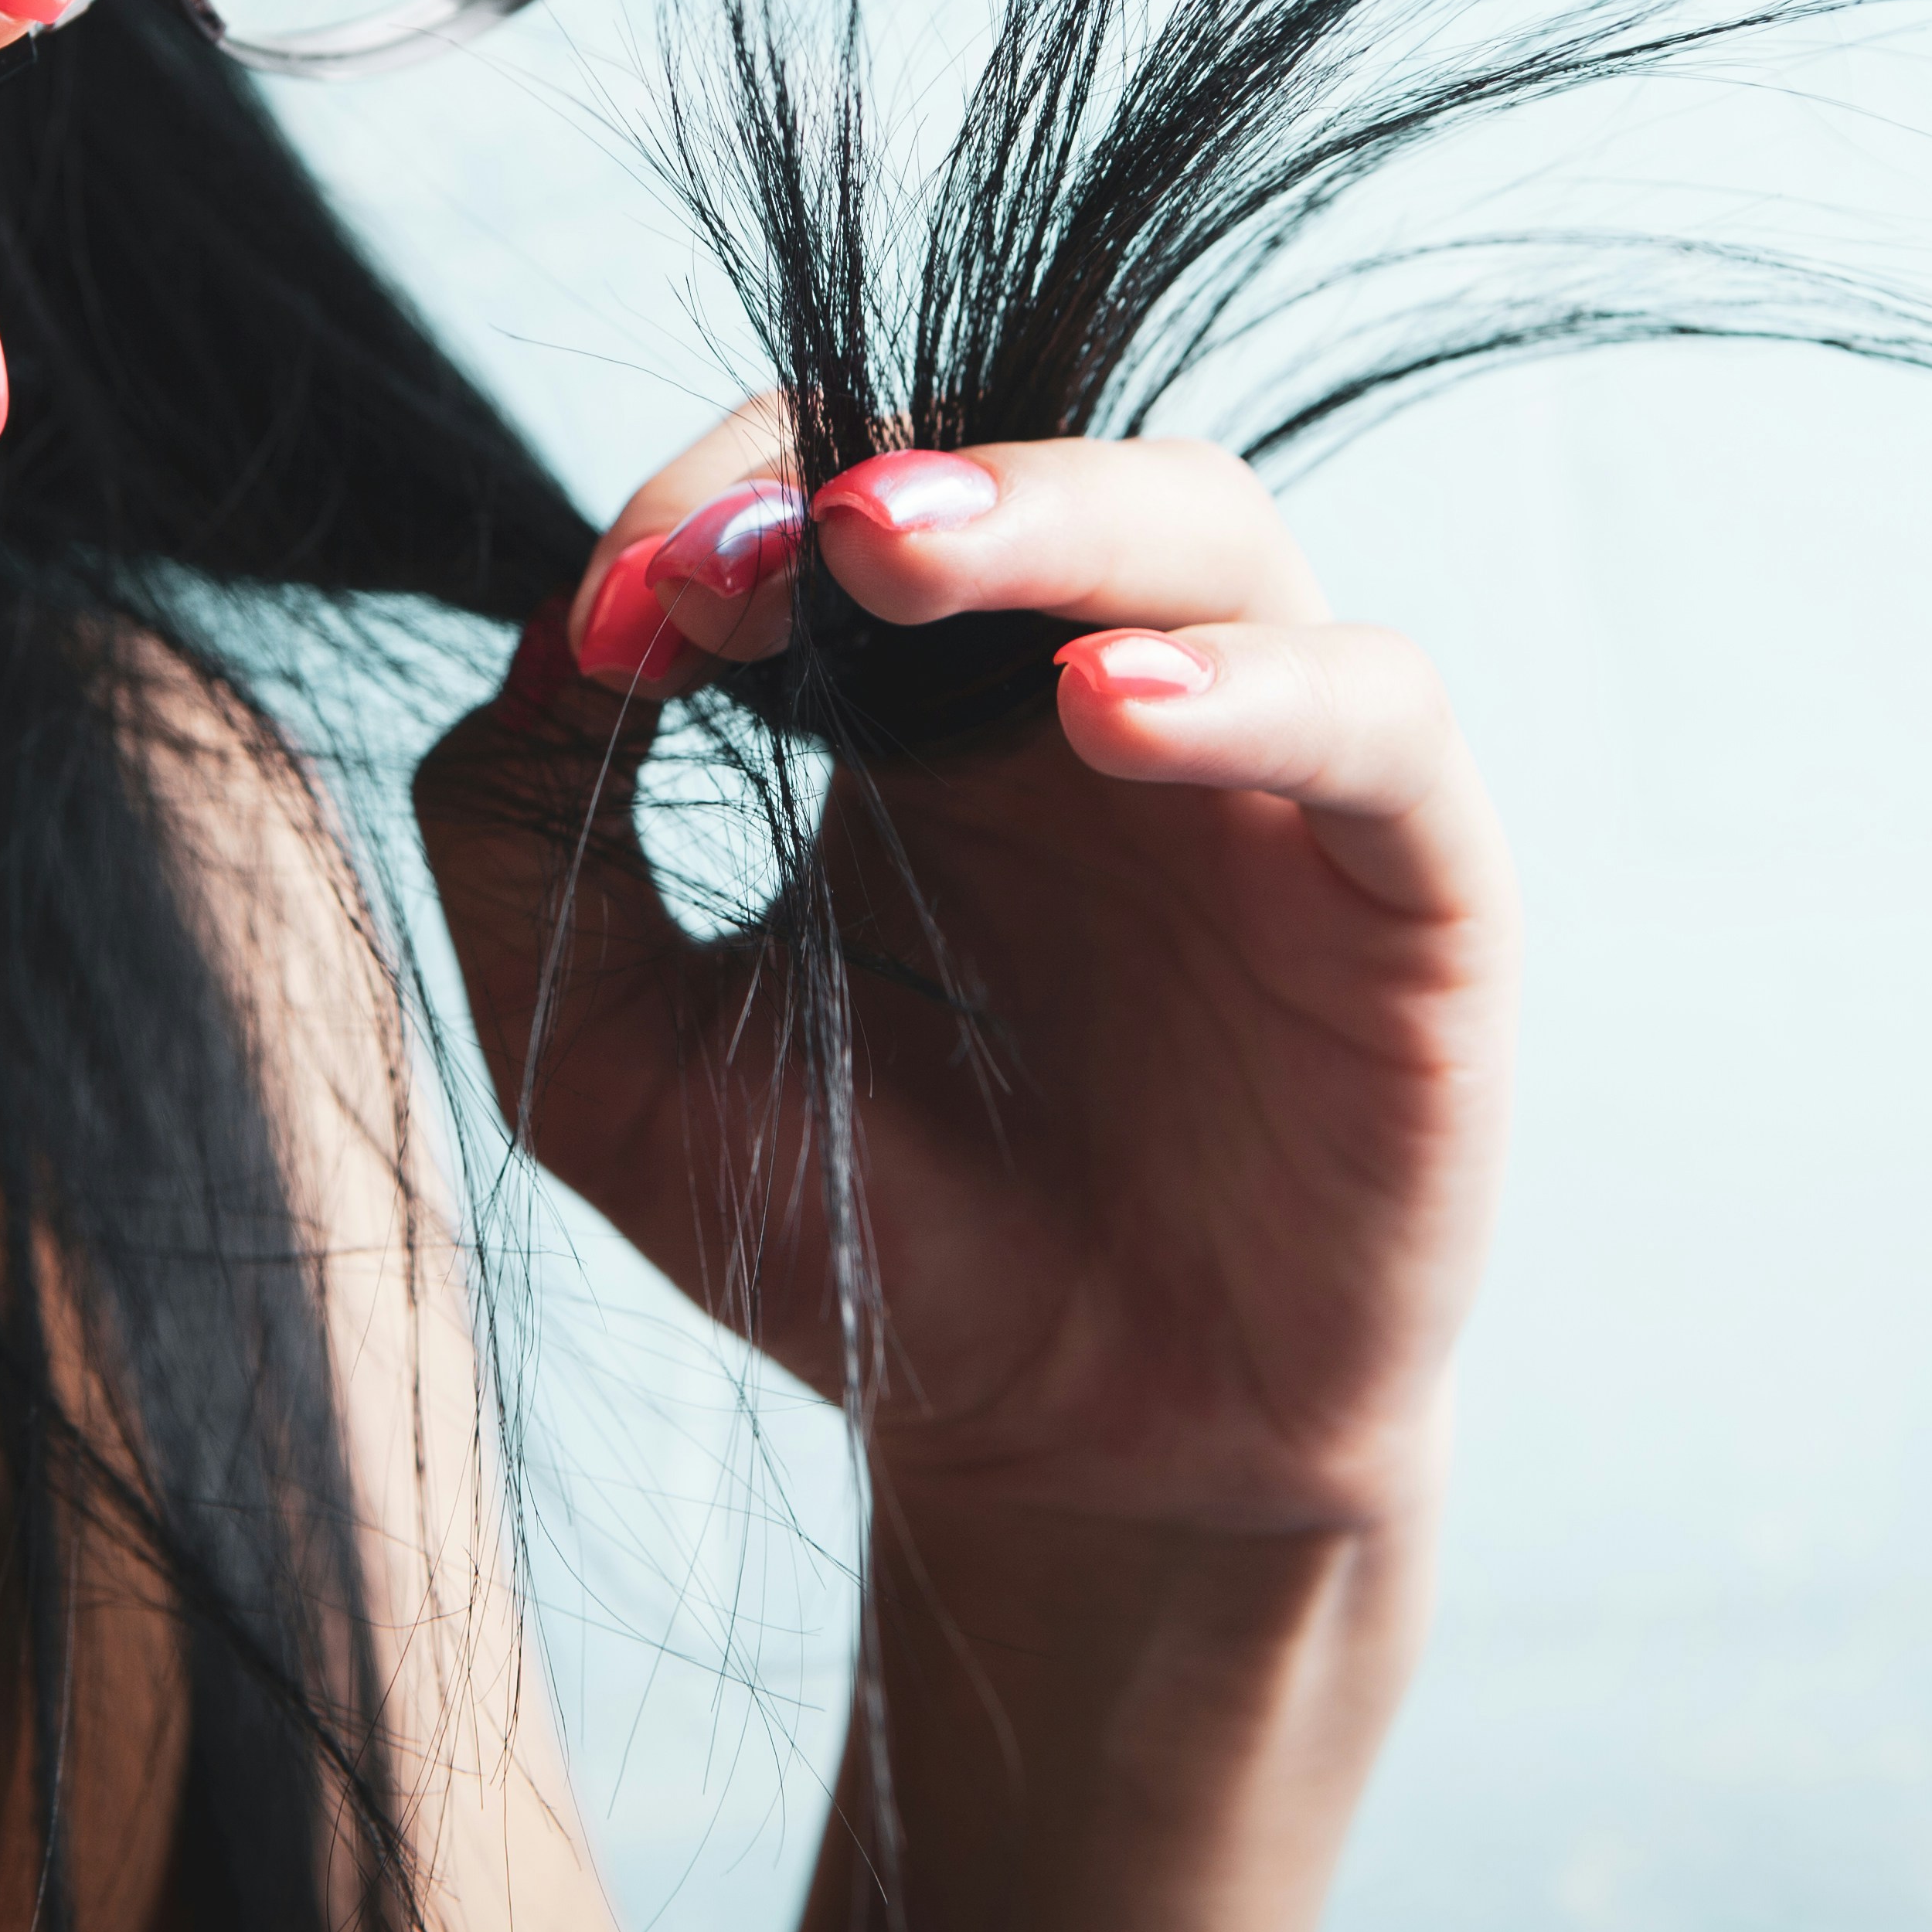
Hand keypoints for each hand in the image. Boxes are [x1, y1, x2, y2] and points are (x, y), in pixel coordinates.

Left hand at [422, 410, 1518, 1547]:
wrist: (1064, 1468)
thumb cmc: (863, 1239)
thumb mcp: (606, 1061)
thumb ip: (520, 843)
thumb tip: (533, 639)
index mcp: (914, 704)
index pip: (837, 493)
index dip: (726, 508)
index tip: (621, 620)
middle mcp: (1091, 694)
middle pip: (1030, 463)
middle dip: (891, 474)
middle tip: (781, 533)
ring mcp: (1264, 771)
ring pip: (1211, 530)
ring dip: (1058, 517)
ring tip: (903, 561)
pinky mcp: (1411, 885)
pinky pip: (1377, 719)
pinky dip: (1254, 687)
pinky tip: (1116, 713)